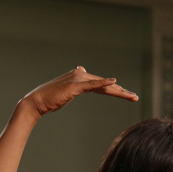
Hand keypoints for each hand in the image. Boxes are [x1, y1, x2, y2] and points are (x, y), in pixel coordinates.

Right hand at [20, 66, 138, 119]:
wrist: (37, 102)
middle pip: (105, 84)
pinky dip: (104, 83)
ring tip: (131, 96)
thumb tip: (81, 69)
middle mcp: (80, 74)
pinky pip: (92, 85)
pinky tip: (115, 83)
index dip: (116, 90)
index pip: (102, 84)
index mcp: (80, 76)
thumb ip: (75, 83)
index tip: (128, 96)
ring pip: (102, 85)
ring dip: (118, 91)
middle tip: (135, 98)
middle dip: (121, 91)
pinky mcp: (75, 85)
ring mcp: (77, 78)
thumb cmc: (50, 99)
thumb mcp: (66, 91)